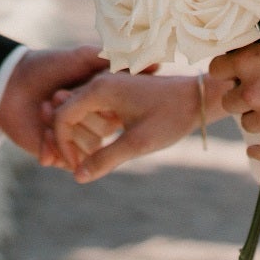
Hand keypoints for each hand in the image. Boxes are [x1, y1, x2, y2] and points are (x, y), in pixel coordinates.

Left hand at [0, 46, 108, 160]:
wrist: (10, 82)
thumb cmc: (49, 65)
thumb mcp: (83, 56)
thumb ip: (116, 60)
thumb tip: (157, 65)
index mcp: (103, 104)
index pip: (116, 115)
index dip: (101, 106)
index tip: (78, 88)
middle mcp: (92, 124)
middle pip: (102, 133)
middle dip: (79, 116)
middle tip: (52, 98)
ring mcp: (75, 140)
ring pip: (86, 150)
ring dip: (65, 133)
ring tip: (43, 111)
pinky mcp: (56, 154)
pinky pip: (66, 163)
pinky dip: (54, 149)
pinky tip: (43, 133)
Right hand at [47, 71, 212, 181]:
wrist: (198, 98)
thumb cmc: (171, 117)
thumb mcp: (138, 143)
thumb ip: (106, 159)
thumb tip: (77, 177)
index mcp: (100, 90)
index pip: (62, 117)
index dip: (62, 144)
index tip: (74, 166)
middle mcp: (99, 83)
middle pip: (66, 113)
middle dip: (66, 141)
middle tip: (75, 165)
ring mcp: (108, 86)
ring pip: (78, 112)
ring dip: (78, 136)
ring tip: (87, 158)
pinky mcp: (116, 93)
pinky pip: (92, 111)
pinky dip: (90, 129)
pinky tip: (100, 147)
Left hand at [211, 28, 259, 161]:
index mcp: (251, 61)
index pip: (215, 69)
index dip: (226, 70)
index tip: (235, 71)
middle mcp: (254, 90)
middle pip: (228, 102)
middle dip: (240, 96)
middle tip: (258, 91)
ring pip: (246, 124)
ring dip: (255, 117)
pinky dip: (258, 151)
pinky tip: (254, 149)